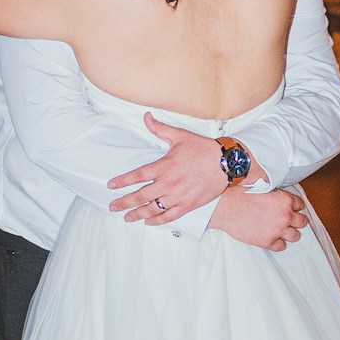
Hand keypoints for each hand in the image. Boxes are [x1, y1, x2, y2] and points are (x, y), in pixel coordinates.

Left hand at [110, 117, 239, 222]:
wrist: (227, 164)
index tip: (112, 186)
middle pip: (141, 196)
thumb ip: (160, 128)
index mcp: (165, 166)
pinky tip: (149, 222)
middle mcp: (170, 183)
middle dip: (125, 202)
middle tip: (113, 206)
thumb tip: (146, 117)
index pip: (138, 175)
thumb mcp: (180, 136)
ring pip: (153, 209)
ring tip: (127, 217)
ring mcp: (179, 196)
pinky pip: (169, 216)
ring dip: (138, 214)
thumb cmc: (205, 150)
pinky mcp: (188, 205)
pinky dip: (158, 221)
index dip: (123, 181)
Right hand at [208, 185, 307, 250]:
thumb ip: (276, 196)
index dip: (296, 206)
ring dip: (291, 233)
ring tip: (284, 231)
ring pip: (295, 236)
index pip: (300, 205)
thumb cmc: (241, 195)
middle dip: (297, 220)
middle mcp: (285, 216)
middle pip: (302, 221)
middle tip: (291, 221)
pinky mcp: (268, 241)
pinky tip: (273, 238)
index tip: (293, 209)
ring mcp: (277, 230)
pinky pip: (282, 246)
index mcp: (284, 200)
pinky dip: (278, 243)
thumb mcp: (263, 188)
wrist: (226, 207)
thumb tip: (280, 199)